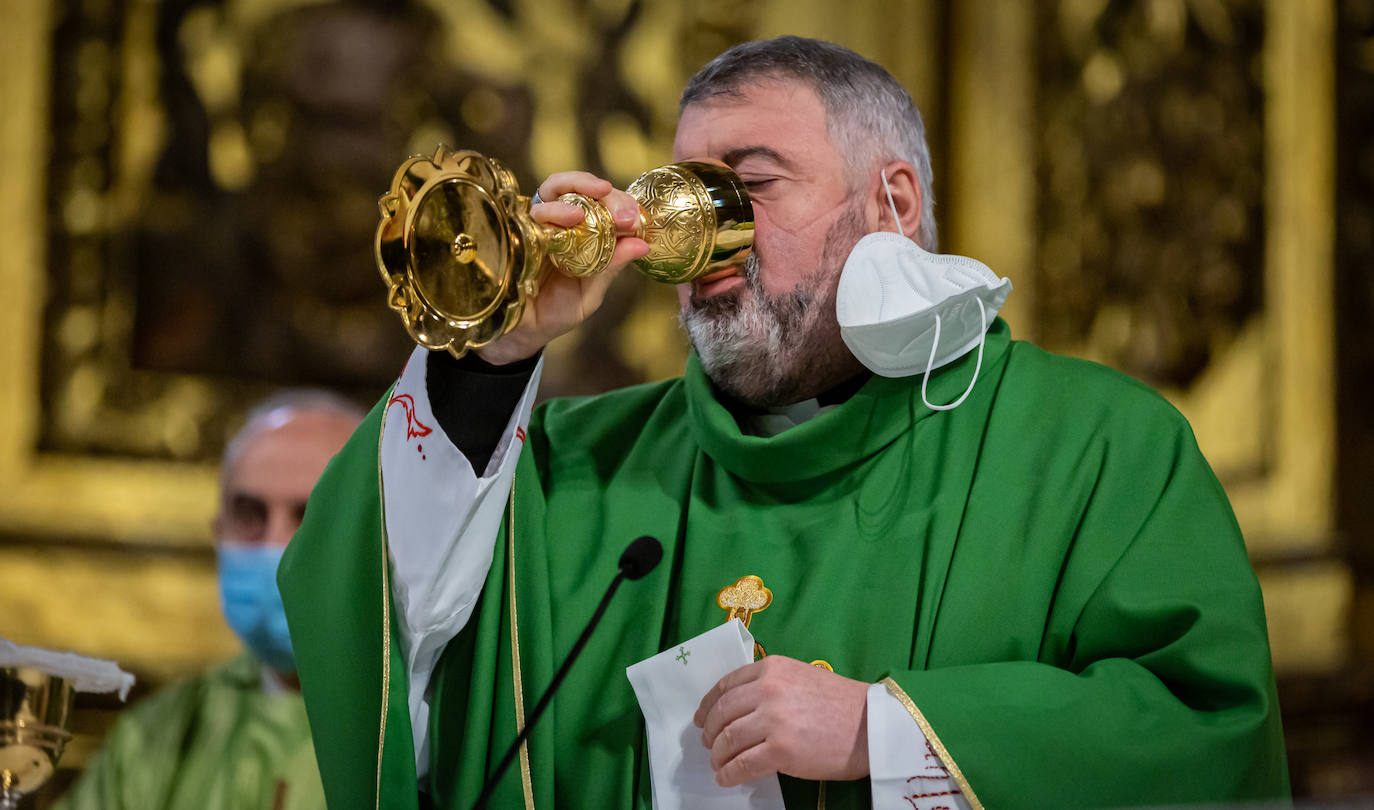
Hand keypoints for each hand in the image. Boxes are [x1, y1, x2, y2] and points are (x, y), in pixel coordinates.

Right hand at [473, 171, 648, 364]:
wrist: (522, 331)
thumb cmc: (558, 310)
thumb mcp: (591, 292)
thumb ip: (612, 267)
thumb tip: (643, 245)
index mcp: (582, 230)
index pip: (601, 201)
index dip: (619, 202)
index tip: (633, 218)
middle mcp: (558, 220)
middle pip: (576, 186)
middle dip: (598, 190)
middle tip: (618, 211)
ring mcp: (535, 223)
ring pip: (550, 192)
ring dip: (570, 194)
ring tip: (581, 213)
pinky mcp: (512, 231)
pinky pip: (526, 214)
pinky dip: (545, 213)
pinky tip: (558, 223)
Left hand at [694, 655, 869, 786]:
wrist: (873, 725)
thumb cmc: (841, 703)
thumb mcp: (801, 677)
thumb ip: (771, 684)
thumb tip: (740, 707)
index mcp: (772, 668)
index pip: (725, 686)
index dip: (707, 705)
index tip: (701, 718)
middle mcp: (768, 690)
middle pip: (722, 713)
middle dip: (710, 732)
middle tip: (708, 744)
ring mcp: (774, 720)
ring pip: (728, 739)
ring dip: (718, 755)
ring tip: (719, 763)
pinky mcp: (781, 751)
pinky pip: (742, 764)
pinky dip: (729, 774)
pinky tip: (727, 778)